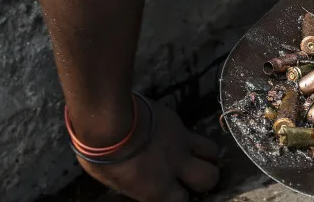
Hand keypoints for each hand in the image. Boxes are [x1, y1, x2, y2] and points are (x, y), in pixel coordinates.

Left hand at [78, 98, 220, 201]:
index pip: (182, 201)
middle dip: (204, 180)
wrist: (108, 119)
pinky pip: (191, 132)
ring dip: (205, 157)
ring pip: (211, 151)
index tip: (172, 195)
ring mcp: (180, 142)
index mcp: (158, 188)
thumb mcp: (115, 182)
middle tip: (192, 179)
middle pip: (209, 177)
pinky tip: (171, 137)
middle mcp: (176, 166)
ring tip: (195, 157)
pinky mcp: (177, 121)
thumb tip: (143, 186)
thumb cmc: (102, 156)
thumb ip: (138, 187)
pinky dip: (186, 138)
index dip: (179, 198)